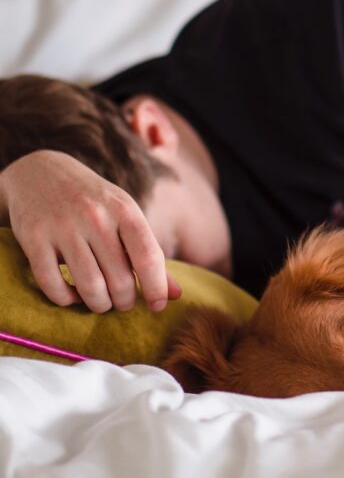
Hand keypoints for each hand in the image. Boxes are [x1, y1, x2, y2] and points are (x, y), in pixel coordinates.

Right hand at [0, 150, 179, 312]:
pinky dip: (65, 299)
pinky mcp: (33, 238)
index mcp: (125, 210)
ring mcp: (62, 227)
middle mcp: (95, 217)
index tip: (157, 306)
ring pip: (89, 286)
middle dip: (125, 301)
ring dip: (99, 304)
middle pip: (120, 279)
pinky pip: (52, 284)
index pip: (148, 257)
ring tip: (102, 302)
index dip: (156, 288)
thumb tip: (176, 295)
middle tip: (123, 303)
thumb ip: (149, 254)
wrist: (41, 171)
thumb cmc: (95, 202)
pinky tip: (72, 294)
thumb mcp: (127, 217)